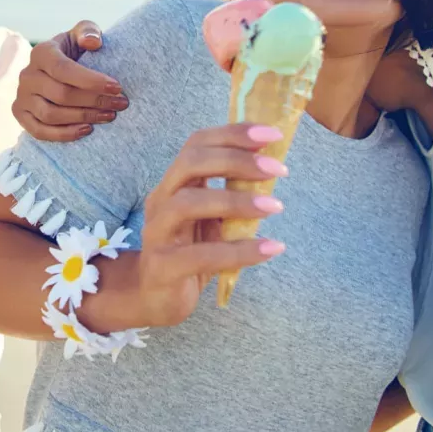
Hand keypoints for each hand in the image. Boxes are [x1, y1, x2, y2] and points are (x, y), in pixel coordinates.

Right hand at [13, 20, 128, 141]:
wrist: (57, 72)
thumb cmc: (75, 52)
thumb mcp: (82, 35)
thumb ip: (88, 31)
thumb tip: (93, 42)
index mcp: (41, 52)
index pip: (64, 69)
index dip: (91, 81)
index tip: (117, 87)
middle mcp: (27, 75)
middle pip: (61, 94)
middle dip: (94, 101)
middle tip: (120, 104)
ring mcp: (21, 96)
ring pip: (51, 115)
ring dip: (83, 118)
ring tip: (109, 116)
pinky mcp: (20, 115)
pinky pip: (40, 131)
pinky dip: (64, 134)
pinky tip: (88, 130)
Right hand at [135, 124, 287, 326]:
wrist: (155, 297)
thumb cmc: (190, 251)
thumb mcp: (210, 217)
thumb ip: (231, 194)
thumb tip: (272, 168)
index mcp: (174, 183)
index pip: (197, 144)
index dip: (233, 134)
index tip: (272, 134)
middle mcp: (161, 201)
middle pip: (190, 164)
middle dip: (236, 160)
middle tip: (277, 169)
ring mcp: (157, 233)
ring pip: (188, 204)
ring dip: (236, 201)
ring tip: (275, 207)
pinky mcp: (164, 267)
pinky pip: (202, 255)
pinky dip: (240, 250)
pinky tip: (270, 248)